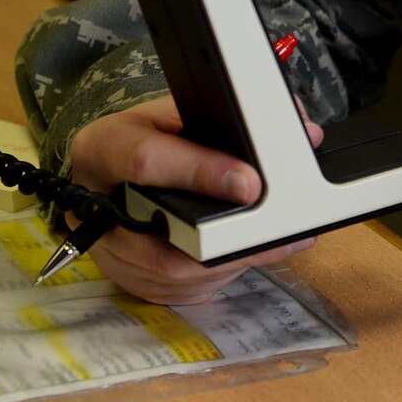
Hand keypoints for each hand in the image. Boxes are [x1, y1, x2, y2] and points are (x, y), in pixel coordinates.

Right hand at [67, 95, 322, 303]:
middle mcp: (96, 204)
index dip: (200, 172)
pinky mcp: (131, 280)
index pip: (147, 161)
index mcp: (102, 149)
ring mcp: (111, 250)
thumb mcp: (178, 113)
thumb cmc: (150, 139)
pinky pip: (182, 289)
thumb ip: (235, 120)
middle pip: (165, 231)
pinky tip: (256, 255)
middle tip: (279, 227)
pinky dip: (225, 274)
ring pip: (175, 271)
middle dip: (227, 235)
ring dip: (235, 260)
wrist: (111, 176)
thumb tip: (305, 132)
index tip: (249, 183)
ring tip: (282, 240)